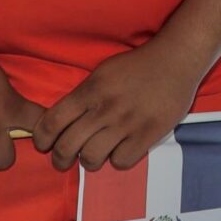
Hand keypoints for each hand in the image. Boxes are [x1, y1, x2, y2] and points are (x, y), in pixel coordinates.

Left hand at [34, 36, 205, 172]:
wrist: (177, 58)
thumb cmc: (137, 65)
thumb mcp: (103, 73)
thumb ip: (83, 96)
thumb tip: (62, 123)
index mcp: (91, 90)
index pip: (51, 123)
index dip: (42, 140)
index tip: (45, 144)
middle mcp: (106, 108)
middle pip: (67, 147)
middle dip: (60, 160)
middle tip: (64, 160)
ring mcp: (127, 122)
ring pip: (91, 158)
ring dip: (88, 161)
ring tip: (94, 156)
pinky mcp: (148, 132)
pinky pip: (121, 161)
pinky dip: (117, 160)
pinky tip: (121, 150)